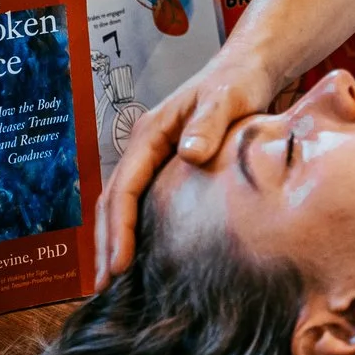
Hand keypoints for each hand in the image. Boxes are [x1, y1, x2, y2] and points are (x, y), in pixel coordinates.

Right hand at [92, 44, 278, 286]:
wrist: (248, 68)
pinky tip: (139, 253)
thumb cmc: (238, 82)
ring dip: (114, 239)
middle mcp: (144, 146)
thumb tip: (189, 153)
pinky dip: (132, 228)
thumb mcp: (227, 99)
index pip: (123, 187)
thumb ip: (210, 124)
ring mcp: (152, 156)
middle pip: (112, 199)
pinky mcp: (166, 165)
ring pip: (122, 203)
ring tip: (114, 281)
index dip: (118, 227)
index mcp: (150, 133)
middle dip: (106, 242)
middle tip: (106, 286)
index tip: (119, 264)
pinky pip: (140, 201)